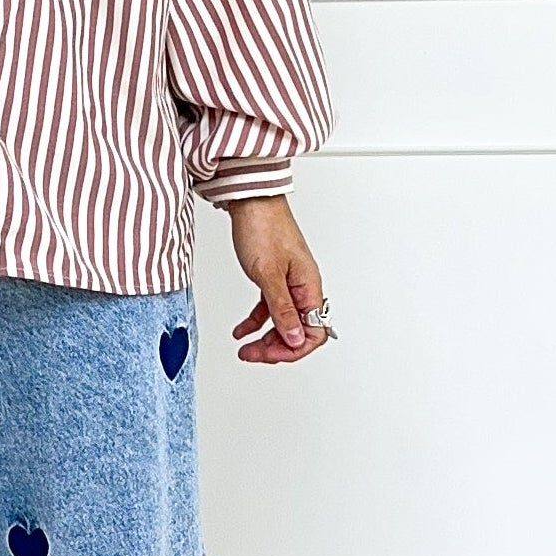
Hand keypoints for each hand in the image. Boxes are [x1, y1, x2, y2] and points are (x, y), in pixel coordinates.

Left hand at [227, 194, 330, 364]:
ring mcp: (289, 282)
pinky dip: (256, 321)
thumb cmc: (262, 228)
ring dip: (265, 338)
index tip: (269, 355)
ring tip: (245, 349)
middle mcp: (303, 286)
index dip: (293, 349)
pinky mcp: (274, 276)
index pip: (313, 332)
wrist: (250, 200)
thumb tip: (294, 338)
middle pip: (298, 330)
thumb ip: (281, 309)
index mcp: (309, 286)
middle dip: (275, 348)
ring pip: (282, 321)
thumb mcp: (268, 274)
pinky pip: (270, 307)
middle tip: (252, 355)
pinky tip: (242, 331)